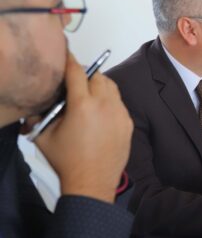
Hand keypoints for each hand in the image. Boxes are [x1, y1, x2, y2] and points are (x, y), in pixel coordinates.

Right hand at [34, 53, 132, 203]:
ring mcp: (120, 114)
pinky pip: (120, 104)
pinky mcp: (128, 124)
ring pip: (112, 88)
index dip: (70, 61)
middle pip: (98, 76)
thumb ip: (39, 115)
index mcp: (83, 105)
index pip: (77, 72)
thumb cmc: (67, 161)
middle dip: (86, 75)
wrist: (92, 182)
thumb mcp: (43, 136)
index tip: (66, 55)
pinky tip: (99, 114)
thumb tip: (38, 104)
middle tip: (75, 83)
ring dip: (100, 87)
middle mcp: (105, 105)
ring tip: (88, 97)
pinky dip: (110, 102)